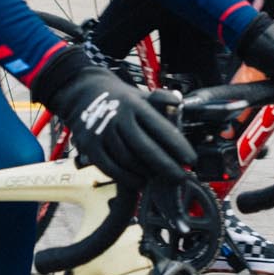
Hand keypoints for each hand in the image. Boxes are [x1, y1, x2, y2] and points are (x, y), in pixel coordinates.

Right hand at [29, 51, 193, 184]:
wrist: (82, 93)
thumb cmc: (119, 98)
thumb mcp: (140, 94)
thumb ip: (160, 100)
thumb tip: (177, 103)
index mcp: (135, 105)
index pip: (161, 128)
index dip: (178, 146)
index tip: (191, 160)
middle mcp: (119, 118)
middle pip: (146, 149)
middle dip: (167, 167)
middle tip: (180, 178)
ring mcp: (103, 133)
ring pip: (130, 162)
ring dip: (148, 173)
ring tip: (159, 177)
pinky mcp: (90, 147)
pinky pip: (112, 169)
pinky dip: (128, 179)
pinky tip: (140, 182)